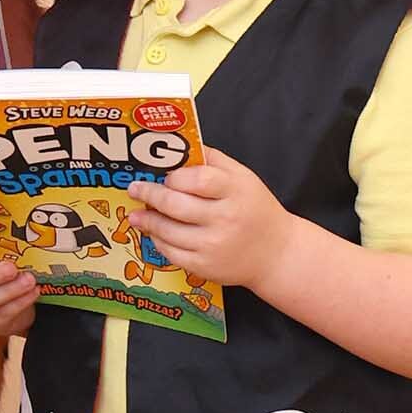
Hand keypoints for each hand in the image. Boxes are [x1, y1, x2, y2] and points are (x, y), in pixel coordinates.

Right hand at [0, 228, 40, 343]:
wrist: (14, 305)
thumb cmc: (4, 271)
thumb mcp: (1, 253)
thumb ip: (3, 236)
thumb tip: (23, 212)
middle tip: (12, 268)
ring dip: (10, 291)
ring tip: (30, 280)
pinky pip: (2, 315)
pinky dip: (19, 303)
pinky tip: (33, 293)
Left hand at [130, 145, 289, 293]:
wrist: (276, 253)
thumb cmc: (256, 210)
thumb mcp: (243, 178)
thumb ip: (213, 160)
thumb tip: (179, 145)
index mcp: (236, 191)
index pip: (199, 180)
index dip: (176, 177)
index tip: (165, 175)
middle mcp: (225, 219)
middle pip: (177, 205)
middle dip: (150, 195)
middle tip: (135, 189)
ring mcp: (214, 245)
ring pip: (169, 231)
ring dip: (147, 220)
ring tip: (136, 213)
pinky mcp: (206, 266)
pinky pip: (172, 253)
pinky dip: (158, 241)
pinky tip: (153, 232)